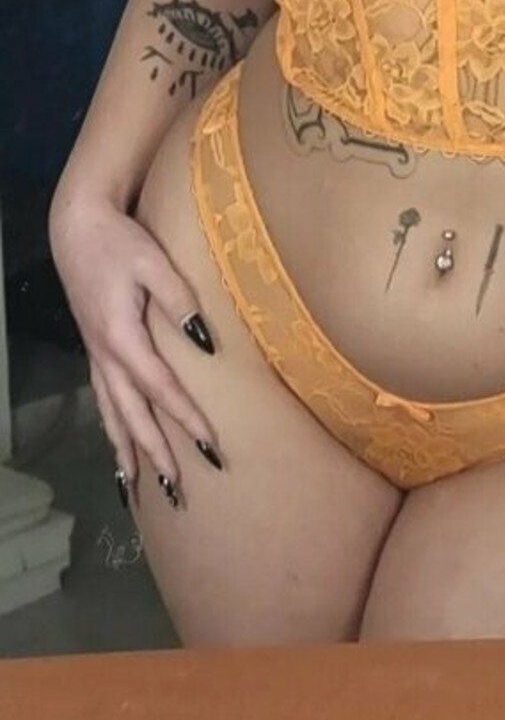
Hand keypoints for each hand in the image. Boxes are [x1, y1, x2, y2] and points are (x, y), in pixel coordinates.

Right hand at [50, 193, 222, 505]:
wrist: (78, 229)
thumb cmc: (120, 243)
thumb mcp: (153, 263)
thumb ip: (180, 300)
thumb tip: (205, 341)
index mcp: (122, 338)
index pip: (161, 389)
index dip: (186, 419)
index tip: (211, 446)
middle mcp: (106, 356)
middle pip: (133, 415)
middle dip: (156, 453)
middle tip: (179, 490)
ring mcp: (96, 356)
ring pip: (112, 415)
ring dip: (128, 452)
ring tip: (140, 488)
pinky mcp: (95, 350)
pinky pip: (103, 402)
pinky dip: (112, 430)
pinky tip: (118, 447)